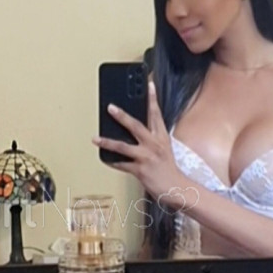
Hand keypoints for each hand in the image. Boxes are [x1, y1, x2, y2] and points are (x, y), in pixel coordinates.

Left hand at [93, 82, 194, 208]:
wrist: (176, 188)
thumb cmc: (168, 168)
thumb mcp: (164, 148)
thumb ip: (152, 137)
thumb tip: (134, 128)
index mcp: (161, 137)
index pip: (156, 114)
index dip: (152, 98)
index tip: (149, 84)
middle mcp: (154, 144)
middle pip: (136, 126)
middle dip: (122, 116)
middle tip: (110, 107)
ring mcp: (147, 157)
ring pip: (124, 146)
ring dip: (108, 141)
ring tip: (96, 138)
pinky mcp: (140, 170)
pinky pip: (122, 164)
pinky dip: (112, 162)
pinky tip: (104, 158)